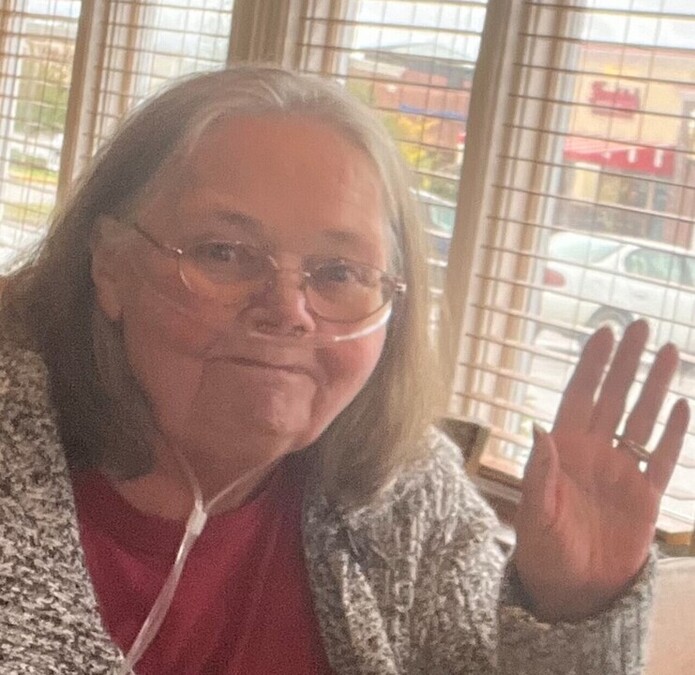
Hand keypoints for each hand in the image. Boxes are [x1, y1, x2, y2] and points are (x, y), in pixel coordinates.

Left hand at [514, 320, 688, 621]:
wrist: (573, 589)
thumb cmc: (543, 550)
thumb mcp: (535, 512)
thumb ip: (539, 472)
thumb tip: (537, 427)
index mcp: (563, 451)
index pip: (579, 396)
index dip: (591, 365)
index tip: (604, 333)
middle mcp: (593, 452)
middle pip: (613, 397)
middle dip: (626, 363)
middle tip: (641, 327)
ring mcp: (621, 471)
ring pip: (641, 418)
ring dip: (654, 386)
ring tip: (669, 352)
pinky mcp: (645, 496)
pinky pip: (663, 458)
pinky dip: (674, 433)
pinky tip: (681, 405)